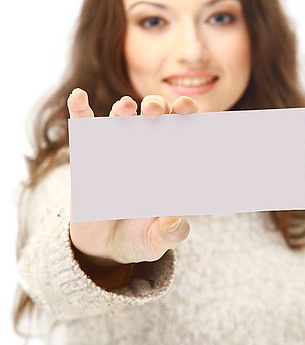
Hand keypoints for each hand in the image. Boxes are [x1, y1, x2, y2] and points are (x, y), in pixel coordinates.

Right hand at [67, 88, 195, 267]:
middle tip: (155, 111)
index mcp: (169, 163)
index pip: (182, 130)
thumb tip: (175, 221)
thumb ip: (170, 233)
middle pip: (155, 117)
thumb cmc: (139, 237)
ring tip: (126, 107)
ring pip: (122, 119)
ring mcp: (116, 150)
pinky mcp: (88, 156)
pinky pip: (84, 128)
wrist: (104, 247)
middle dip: (157, 107)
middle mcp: (145, 149)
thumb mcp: (155, 240)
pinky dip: (79, 111)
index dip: (186, 116)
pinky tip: (78, 97)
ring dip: (123, 110)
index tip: (186, 109)